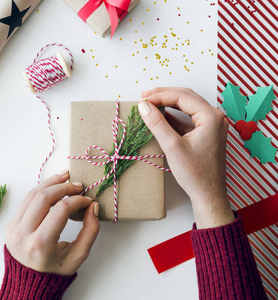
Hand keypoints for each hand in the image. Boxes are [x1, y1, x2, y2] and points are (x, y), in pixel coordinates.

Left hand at [5, 170, 99, 275]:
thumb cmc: (56, 269)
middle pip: (44, 197)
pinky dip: (42, 189)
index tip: (88, 200)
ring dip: (51, 182)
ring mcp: (14, 228)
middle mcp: (23, 234)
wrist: (30, 281)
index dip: (77, 200)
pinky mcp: (12, 224)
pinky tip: (53, 184)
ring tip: (66, 176)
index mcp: (40, 244)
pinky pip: (27, 200)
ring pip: (33, 194)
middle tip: (78, 185)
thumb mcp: (79, 255)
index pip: (61, 210)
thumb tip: (93, 206)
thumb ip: (91, 230)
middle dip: (64, 187)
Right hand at [139, 87, 234, 228]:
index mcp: (211, 117)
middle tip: (144, 97)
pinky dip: (174, 116)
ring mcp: (211, 125)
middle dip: (164, 95)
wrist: (208, 195)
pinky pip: (188, 118)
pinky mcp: (206, 133)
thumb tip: (143, 106)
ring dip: (168, 104)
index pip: (182, 97)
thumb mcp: (173, 147)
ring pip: (187, 106)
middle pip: (186, 97)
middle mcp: (214, 117)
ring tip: (150, 104)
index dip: (160, 95)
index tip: (142, 100)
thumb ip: (157, 124)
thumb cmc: (195, 174)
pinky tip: (160, 117)